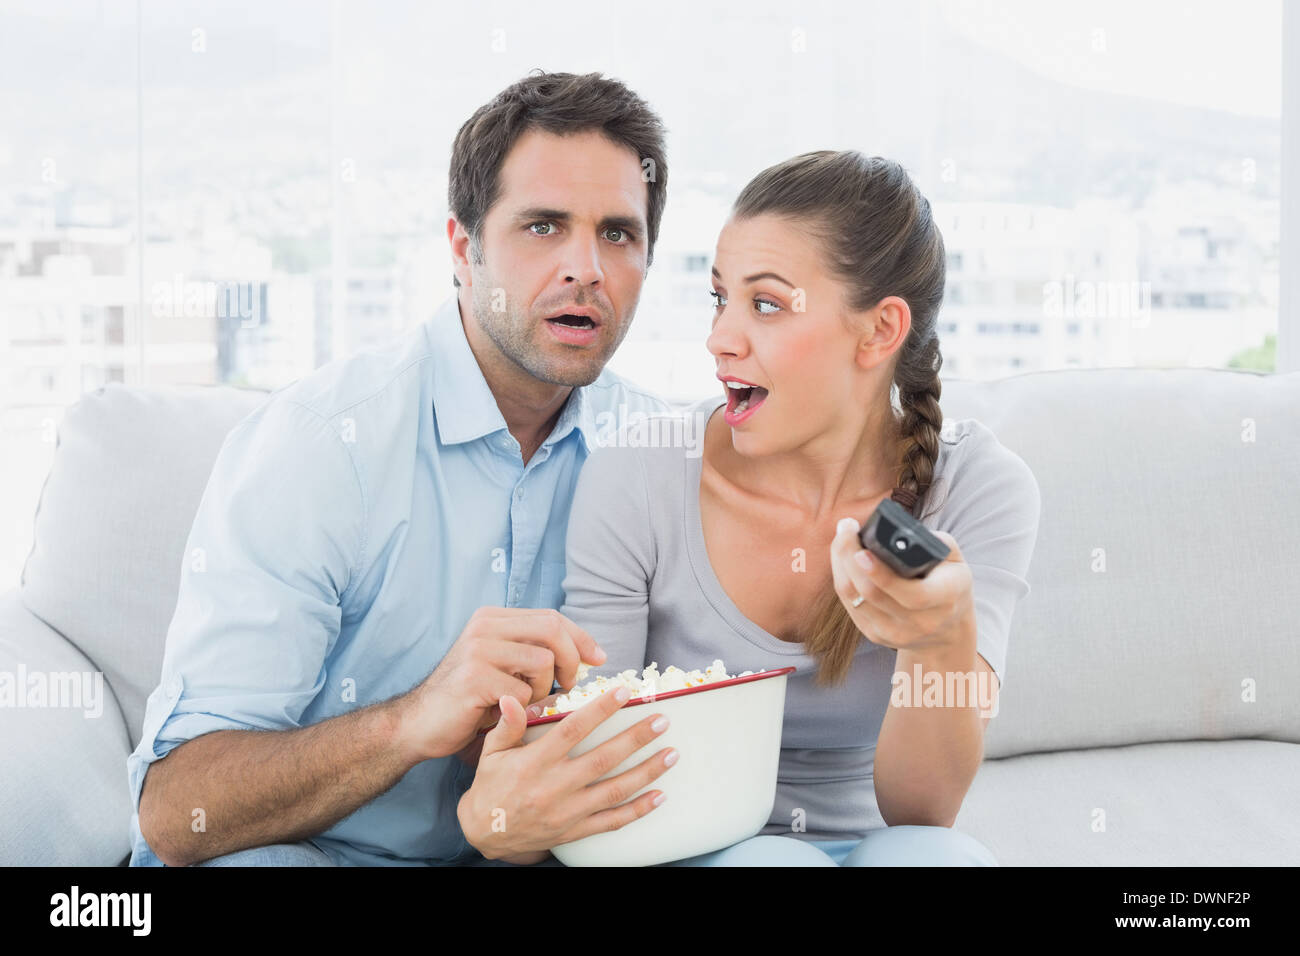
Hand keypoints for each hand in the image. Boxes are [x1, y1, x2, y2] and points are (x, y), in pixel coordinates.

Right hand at [397, 607, 604, 763]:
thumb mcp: (502, 665)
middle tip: (569, 686)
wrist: (419, 724)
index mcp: (492, 618)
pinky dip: (524, 709)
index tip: (599, 658)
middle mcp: (484, 627)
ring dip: (545, 689)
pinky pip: (523, 693)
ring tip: (527, 702)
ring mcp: (477, 650)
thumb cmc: (469, 699)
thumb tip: (592, 654)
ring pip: (542, 662)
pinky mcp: (473, 679)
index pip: (552, 617)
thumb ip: (535, 652)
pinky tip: (507, 714)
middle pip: (552, 629)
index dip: (580, 638)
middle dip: (572, 660)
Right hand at [457, 685, 676, 860]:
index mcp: (534, 763)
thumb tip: (511, 696)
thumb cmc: (490, 785)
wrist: (485, 834)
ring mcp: (567, 812)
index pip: (573, 731)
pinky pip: (612, 822)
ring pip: (615, 791)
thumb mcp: (491, 752)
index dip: (600, 710)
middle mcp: (554, 787)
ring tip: (671, 754)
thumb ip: (507, 725)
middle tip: (662, 720)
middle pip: (603, 759)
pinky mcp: (574, 831)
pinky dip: (638, 810)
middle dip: (636, 739)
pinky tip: (660, 796)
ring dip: (647, 772)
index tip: (624, 692)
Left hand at [829, 517, 974, 656]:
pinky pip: (850, 605)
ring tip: (842, 537)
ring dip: (841, 564)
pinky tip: (842, 560)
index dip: (882, 574)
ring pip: (855, 597)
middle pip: (872, 593)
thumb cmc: (950, 584)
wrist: (948, 629)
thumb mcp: (955, 560)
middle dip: (851, 557)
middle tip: (846, 527)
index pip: (912, 594)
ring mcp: (896, 633)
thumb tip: (896, 531)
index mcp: (946, 599)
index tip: (861, 551)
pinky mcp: (876, 636)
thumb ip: (934, 541)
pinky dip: (842, 578)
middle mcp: (921, 622)